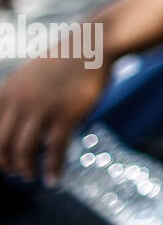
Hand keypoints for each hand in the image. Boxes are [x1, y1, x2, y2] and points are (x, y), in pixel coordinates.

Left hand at [0, 54, 111, 185]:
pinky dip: (53, 168)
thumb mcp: (28, 76)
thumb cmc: (63, 60)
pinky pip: (54, 150)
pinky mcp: (67, 115)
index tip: (2, 161)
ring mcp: (43, 109)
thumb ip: (17, 98)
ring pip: (23, 150)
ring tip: (31, 176)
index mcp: (6, 92)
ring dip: (25, 169)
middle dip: (6, 164)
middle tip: (15, 172)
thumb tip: (15, 124)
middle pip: (1, 144)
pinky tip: (54, 178)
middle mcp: (19, 102)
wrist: (92, 45)